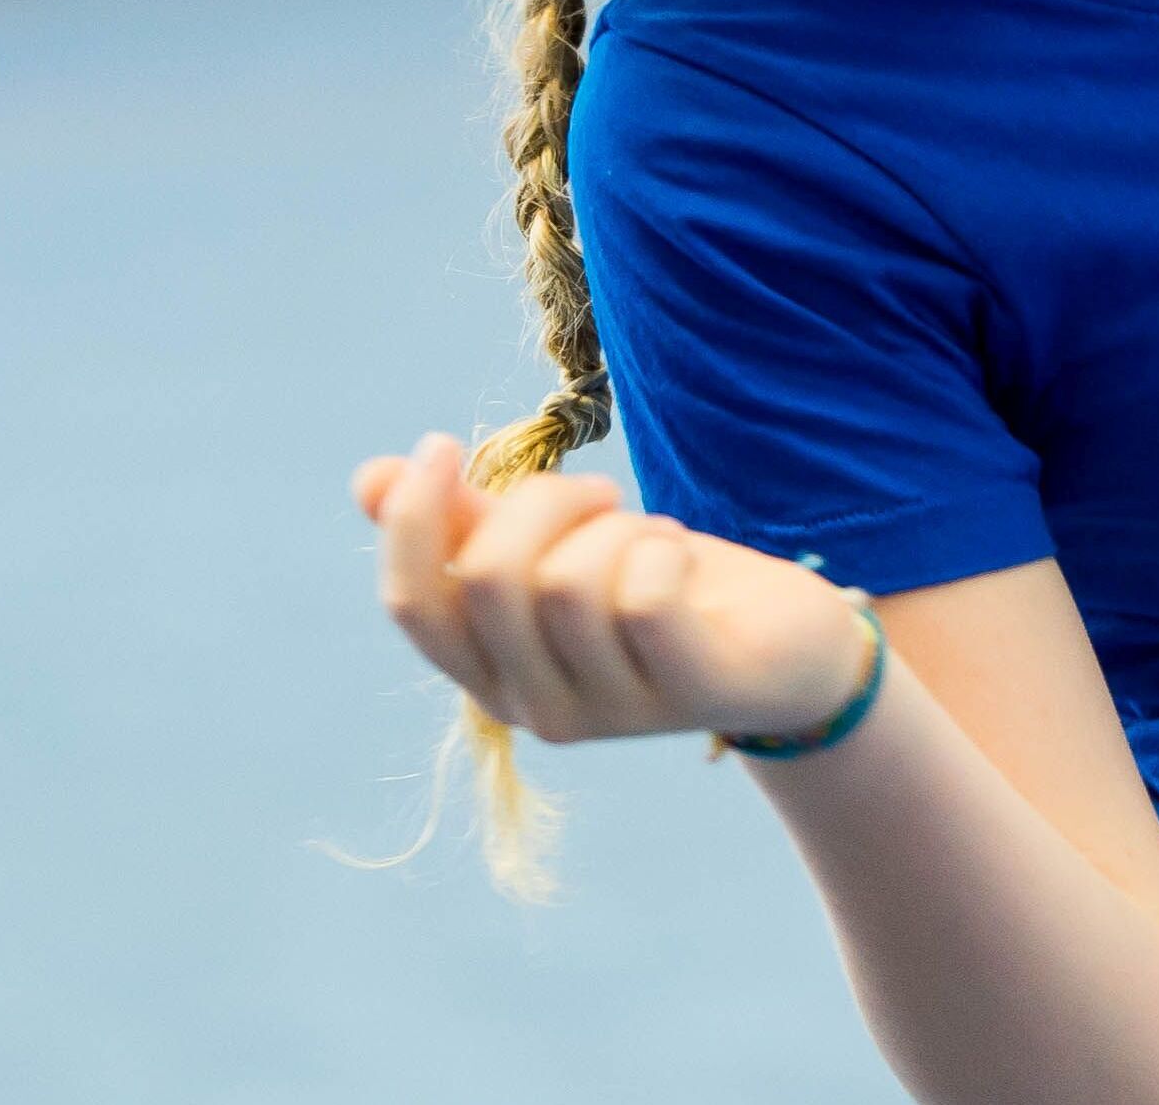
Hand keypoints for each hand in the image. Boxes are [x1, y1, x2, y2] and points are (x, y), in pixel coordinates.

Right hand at [353, 432, 877, 746]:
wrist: (788, 649)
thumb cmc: (661, 589)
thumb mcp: (559, 547)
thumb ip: (469, 522)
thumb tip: (370, 480)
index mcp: (489, 673)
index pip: (414, 605)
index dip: (412, 520)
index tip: (439, 446)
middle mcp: (534, 708)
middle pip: (488, 577)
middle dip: (541, 502)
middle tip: (602, 495)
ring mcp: (610, 712)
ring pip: (567, 582)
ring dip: (615, 527)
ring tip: (651, 535)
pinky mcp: (688, 693)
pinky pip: (643, 599)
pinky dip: (662, 549)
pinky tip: (683, 559)